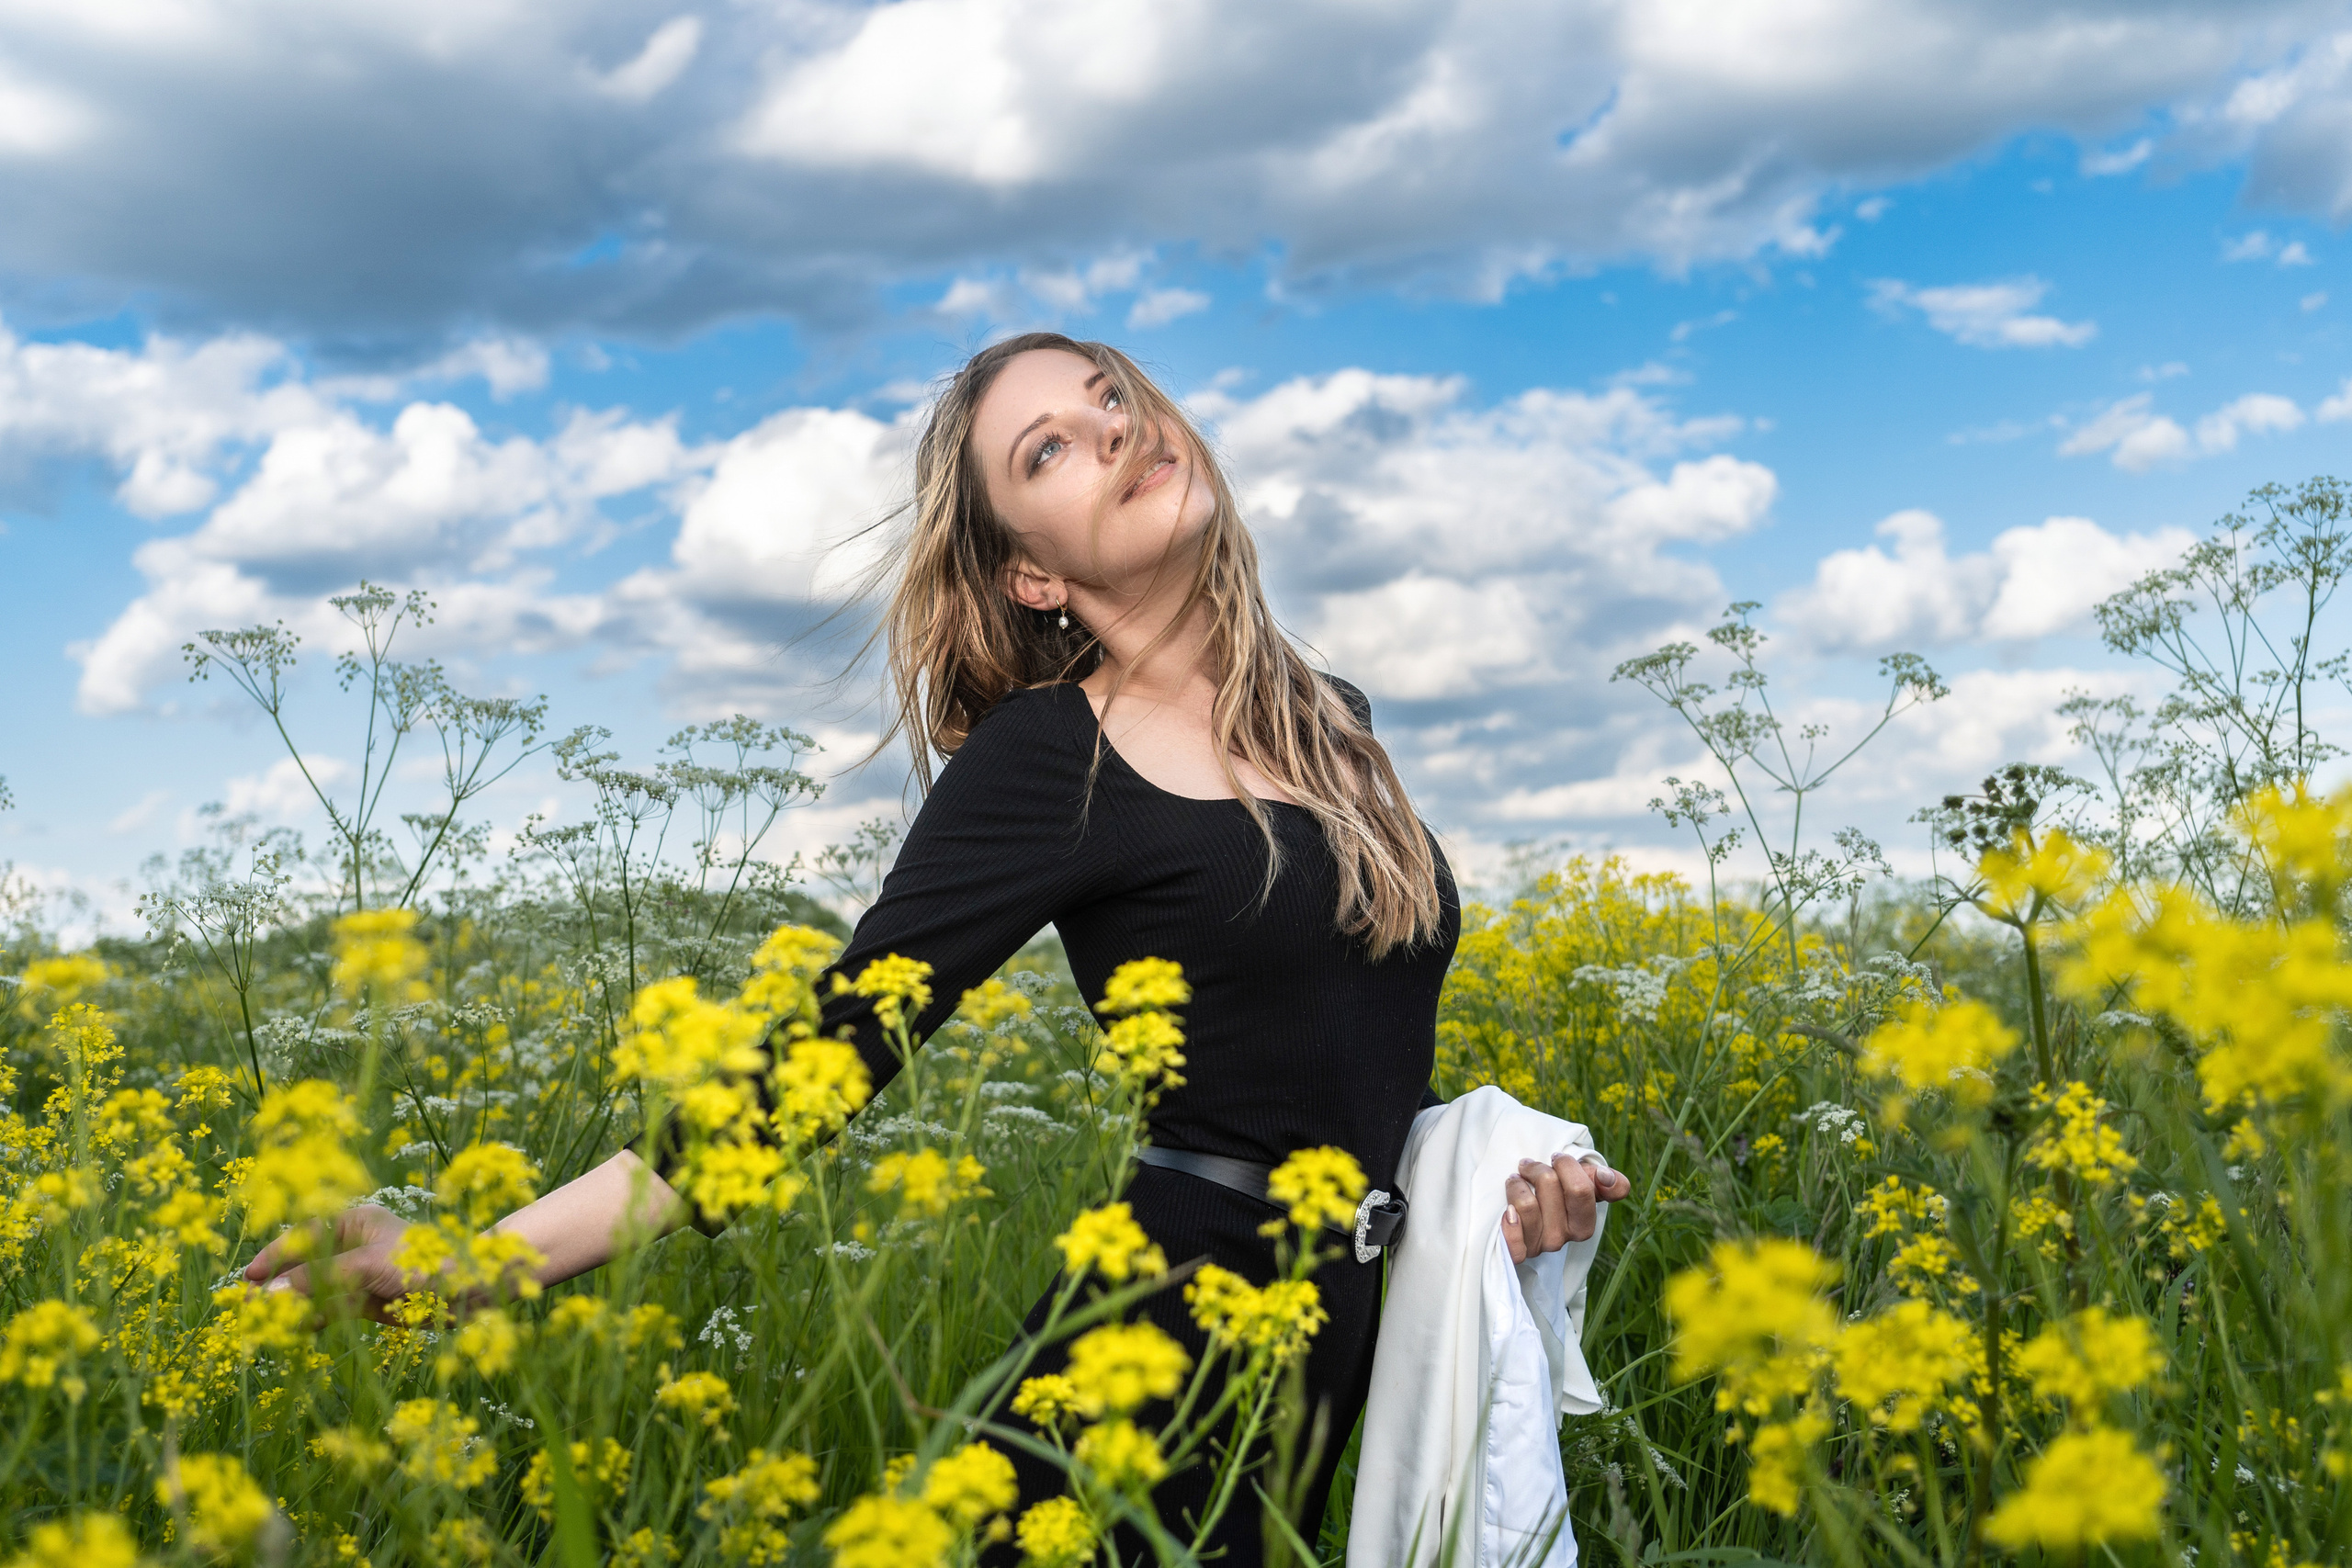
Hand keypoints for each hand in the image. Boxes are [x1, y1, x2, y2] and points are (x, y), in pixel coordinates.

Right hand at [242, 1205, 430, 1323]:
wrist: (469, 1289)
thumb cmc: (424, 1261)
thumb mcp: (368, 1265)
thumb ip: (321, 1278)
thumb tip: (274, 1293)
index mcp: (356, 1223)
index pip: (305, 1234)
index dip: (277, 1255)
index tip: (250, 1277)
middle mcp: (355, 1246)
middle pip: (307, 1264)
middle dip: (280, 1285)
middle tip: (249, 1309)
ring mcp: (360, 1275)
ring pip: (317, 1290)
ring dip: (293, 1306)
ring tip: (266, 1325)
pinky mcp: (369, 1301)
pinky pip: (332, 1309)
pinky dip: (314, 1319)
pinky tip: (295, 1331)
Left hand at [1502, 1154, 1632, 1262]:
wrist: (1528, 1209)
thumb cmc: (1560, 1192)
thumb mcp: (1587, 1184)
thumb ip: (1610, 1182)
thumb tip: (1606, 1177)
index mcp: (1583, 1225)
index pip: (1580, 1190)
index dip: (1566, 1165)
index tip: (1556, 1158)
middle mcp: (1562, 1239)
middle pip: (1549, 1186)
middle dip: (1537, 1169)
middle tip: (1528, 1167)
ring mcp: (1538, 1246)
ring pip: (1527, 1205)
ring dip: (1516, 1186)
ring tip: (1515, 1181)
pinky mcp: (1516, 1252)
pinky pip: (1514, 1245)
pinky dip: (1510, 1226)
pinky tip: (1508, 1211)